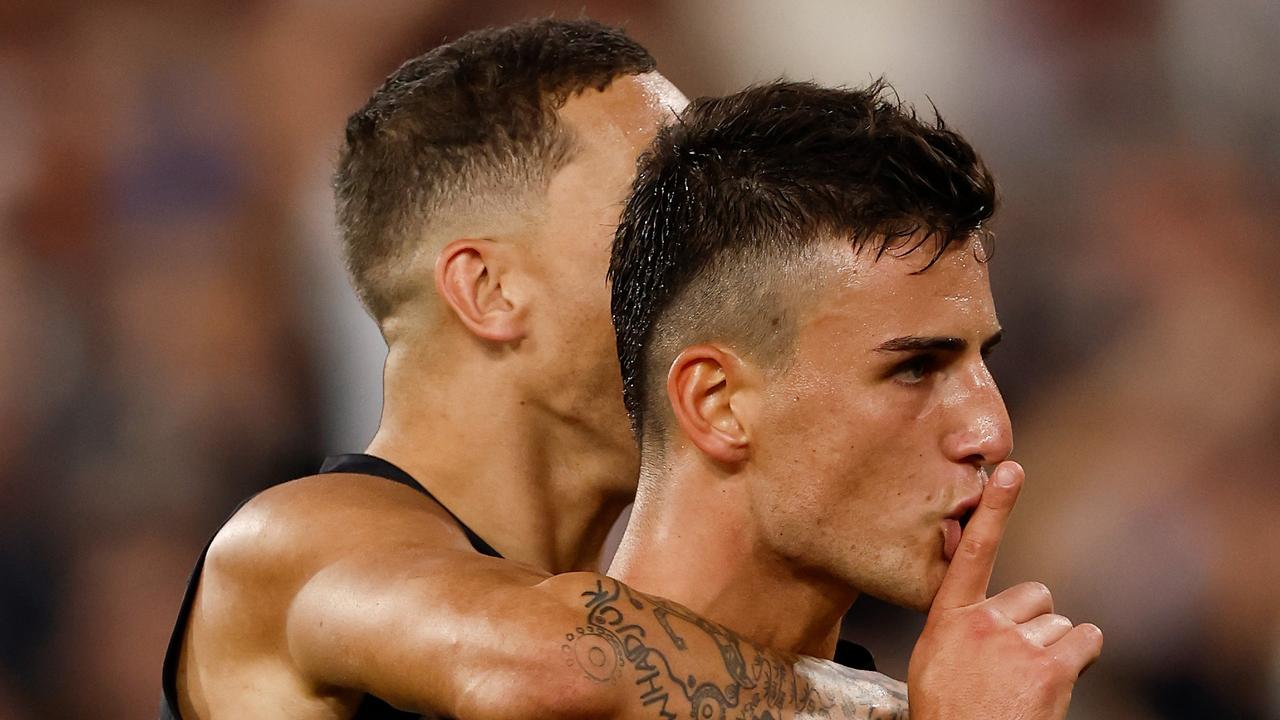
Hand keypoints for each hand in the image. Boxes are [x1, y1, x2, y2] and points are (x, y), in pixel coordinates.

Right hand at [907, 461, 1102, 719]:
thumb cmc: (950, 712)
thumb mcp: (934, 659)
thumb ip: (958, 622)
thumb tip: (983, 603)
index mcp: (948, 618)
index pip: (972, 551)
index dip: (995, 508)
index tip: (1011, 469)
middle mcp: (982, 623)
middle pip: (1034, 596)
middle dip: (1034, 624)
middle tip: (1014, 664)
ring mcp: (1017, 645)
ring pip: (1060, 623)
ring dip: (1054, 649)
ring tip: (1027, 684)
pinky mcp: (1050, 669)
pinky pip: (1086, 640)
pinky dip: (1082, 657)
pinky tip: (1059, 681)